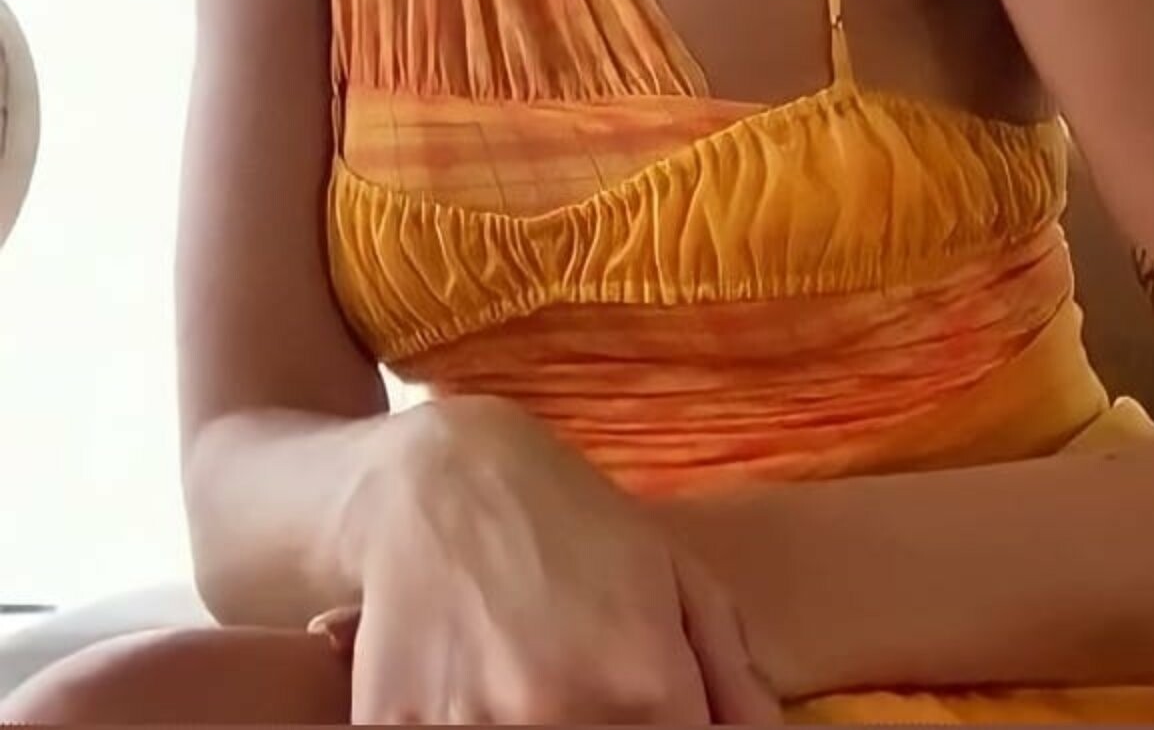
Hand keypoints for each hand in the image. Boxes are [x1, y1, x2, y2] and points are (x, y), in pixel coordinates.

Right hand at [327, 397, 782, 724]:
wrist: (437, 474)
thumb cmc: (569, 520)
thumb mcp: (673, 574)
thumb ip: (731, 677)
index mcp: (643, 684)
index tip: (638, 708)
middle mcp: (560, 713)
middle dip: (597, 726)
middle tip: (571, 674)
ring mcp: (472, 726)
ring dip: (521, 725)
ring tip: (515, 668)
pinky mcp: (396, 725)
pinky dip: (457, 722)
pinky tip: (462, 679)